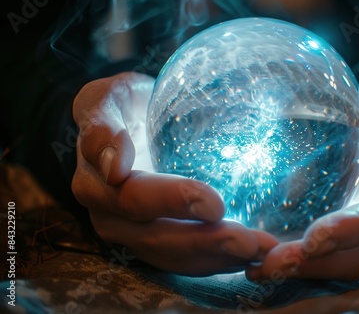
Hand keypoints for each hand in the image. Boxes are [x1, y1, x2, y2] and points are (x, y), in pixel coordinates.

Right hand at [72, 72, 276, 275]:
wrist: (122, 125)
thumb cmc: (120, 104)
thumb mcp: (106, 99)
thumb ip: (103, 128)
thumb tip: (115, 168)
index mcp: (96, 184)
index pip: (136, 200)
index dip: (174, 203)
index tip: (215, 205)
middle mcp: (110, 218)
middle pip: (158, 238)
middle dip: (206, 242)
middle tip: (249, 242)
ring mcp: (132, 236)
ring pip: (174, 257)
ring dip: (218, 258)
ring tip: (259, 253)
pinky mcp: (155, 242)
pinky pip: (185, 260)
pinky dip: (218, 262)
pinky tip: (250, 258)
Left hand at [246, 67, 358, 280]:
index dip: (352, 232)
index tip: (313, 239)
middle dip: (317, 263)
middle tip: (269, 263)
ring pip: (343, 258)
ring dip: (304, 267)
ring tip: (260, 266)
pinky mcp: (351, 217)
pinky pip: (329, 245)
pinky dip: (300, 254)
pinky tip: (264, 251)